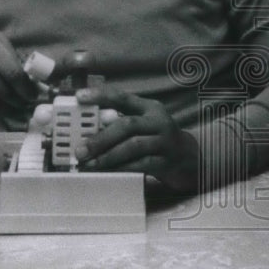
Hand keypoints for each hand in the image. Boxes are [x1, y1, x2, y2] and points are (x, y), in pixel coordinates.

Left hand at [74, 86, 199, 192]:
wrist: (188, 158)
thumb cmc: (157, 140)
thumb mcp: (144, 125)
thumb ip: (121, 123)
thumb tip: (85, 130)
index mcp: (149, 108)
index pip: (123, 97)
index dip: (101, 95)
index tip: (80, 97)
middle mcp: (159, 121)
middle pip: (127, 124)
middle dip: (101, 137)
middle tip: (80, 149)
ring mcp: (165, 141)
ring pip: (134, 145)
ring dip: (108, 156)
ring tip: (89, 164)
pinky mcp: (167, 161)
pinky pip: (142, 164)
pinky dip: (122, 168)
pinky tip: (108, 173)